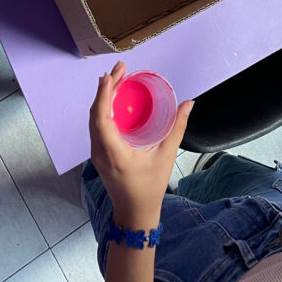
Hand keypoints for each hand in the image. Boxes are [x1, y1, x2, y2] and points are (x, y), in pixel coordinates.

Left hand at [89, 61, 192, 227]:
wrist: (134, 213)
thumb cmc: (151, 188)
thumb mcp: (166, 157)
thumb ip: (177, 128)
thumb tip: (188, 103)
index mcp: (115, 154)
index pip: (101, 119)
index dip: (103, 96)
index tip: (110, 76)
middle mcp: (100, 152)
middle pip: (95, 114)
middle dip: (105, 88)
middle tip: (120, 69)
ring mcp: (96, 154)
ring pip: (93, 119)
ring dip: (102, 97)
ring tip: (115, 78)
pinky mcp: (97, 154)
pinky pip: (95, 126)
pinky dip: (102, 109)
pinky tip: (112, 98)